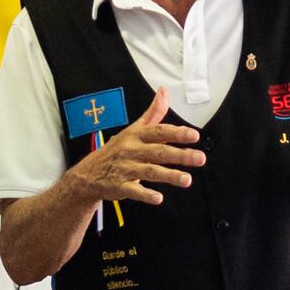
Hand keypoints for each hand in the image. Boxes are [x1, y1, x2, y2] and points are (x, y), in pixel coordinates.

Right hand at [63, 91, 204, 207]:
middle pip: (158, 151)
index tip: (193, 135)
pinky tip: (158, 198)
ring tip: (187, 179)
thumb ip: (153, 113)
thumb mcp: (133, 129)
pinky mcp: (120, 186)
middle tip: (199, 158)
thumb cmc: (117, 150)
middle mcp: (131, 150)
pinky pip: (134, 190)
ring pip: (150, 171)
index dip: (176, 133)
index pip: (158, 131)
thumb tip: (164, 91)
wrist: (89, 173)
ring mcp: (125, 168)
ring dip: (169, 175)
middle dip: (180, 155)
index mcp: (136, 135)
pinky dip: (146, 195)